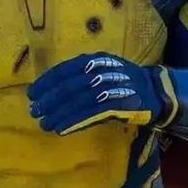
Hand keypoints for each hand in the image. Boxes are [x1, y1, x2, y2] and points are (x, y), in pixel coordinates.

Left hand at [27, 53, 168, 135]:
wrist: (155, 90)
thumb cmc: (123, 82)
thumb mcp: (101, 71)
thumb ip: (80, 78)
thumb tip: (51, 92)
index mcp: (95, 59)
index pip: (65, 69)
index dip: (46, 82)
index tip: (32, 94)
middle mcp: (102, 69)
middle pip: (69, 85)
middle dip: (49, 99)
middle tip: (34, 111)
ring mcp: (111, 86)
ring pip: (78, 100)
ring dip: (59, 113)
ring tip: (45, 123)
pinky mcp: (119, 103)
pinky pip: (91, 113)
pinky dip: (74, 120)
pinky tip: (62, 128)